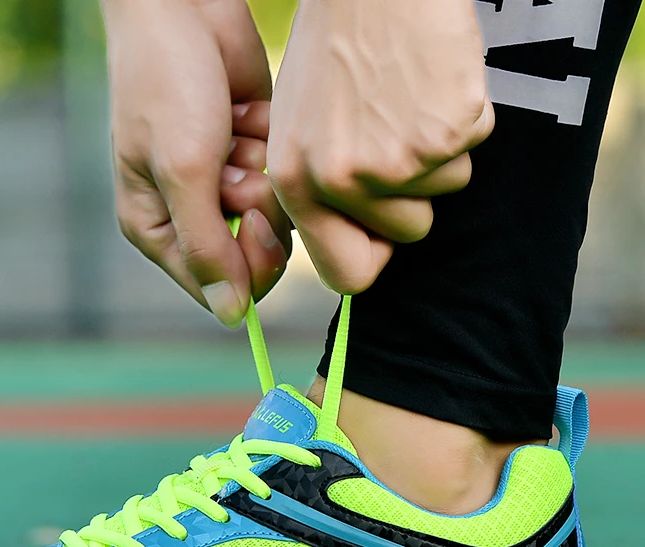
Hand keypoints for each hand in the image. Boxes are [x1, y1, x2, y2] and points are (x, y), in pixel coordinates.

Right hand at [102, 0, 290, 327]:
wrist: (184, 8)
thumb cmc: (165, 85)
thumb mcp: (182, 170)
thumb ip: (207, 248)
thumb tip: (232, 317)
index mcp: (156, 231)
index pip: (216, 287)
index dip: (245, 265)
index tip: (252, 221)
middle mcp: (190, 219)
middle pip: (252, 259)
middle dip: (255, 212)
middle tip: (239, 167)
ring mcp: (223, 190)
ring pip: (274, 221)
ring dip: (263, 174)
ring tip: (235, 132)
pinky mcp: (251, 161)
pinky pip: (282, 182)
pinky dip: (270, 148)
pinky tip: (246, 115)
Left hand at [268, 0, 493, 293]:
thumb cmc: (336, 48)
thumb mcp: (299, 128)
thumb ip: (319, 192)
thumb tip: (352, 243)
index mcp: (296, 184)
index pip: (346, 275)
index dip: (374, 254)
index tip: (381, 228)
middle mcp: (340, 181)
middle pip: (408, 234)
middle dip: (415, 194)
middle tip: (396, 133)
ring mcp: (394, 160)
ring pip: (446, 192)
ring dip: (439, 153)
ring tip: (408, 98)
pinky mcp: (445, 133)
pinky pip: (472, 150)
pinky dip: (463, 118)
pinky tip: (432, 81)